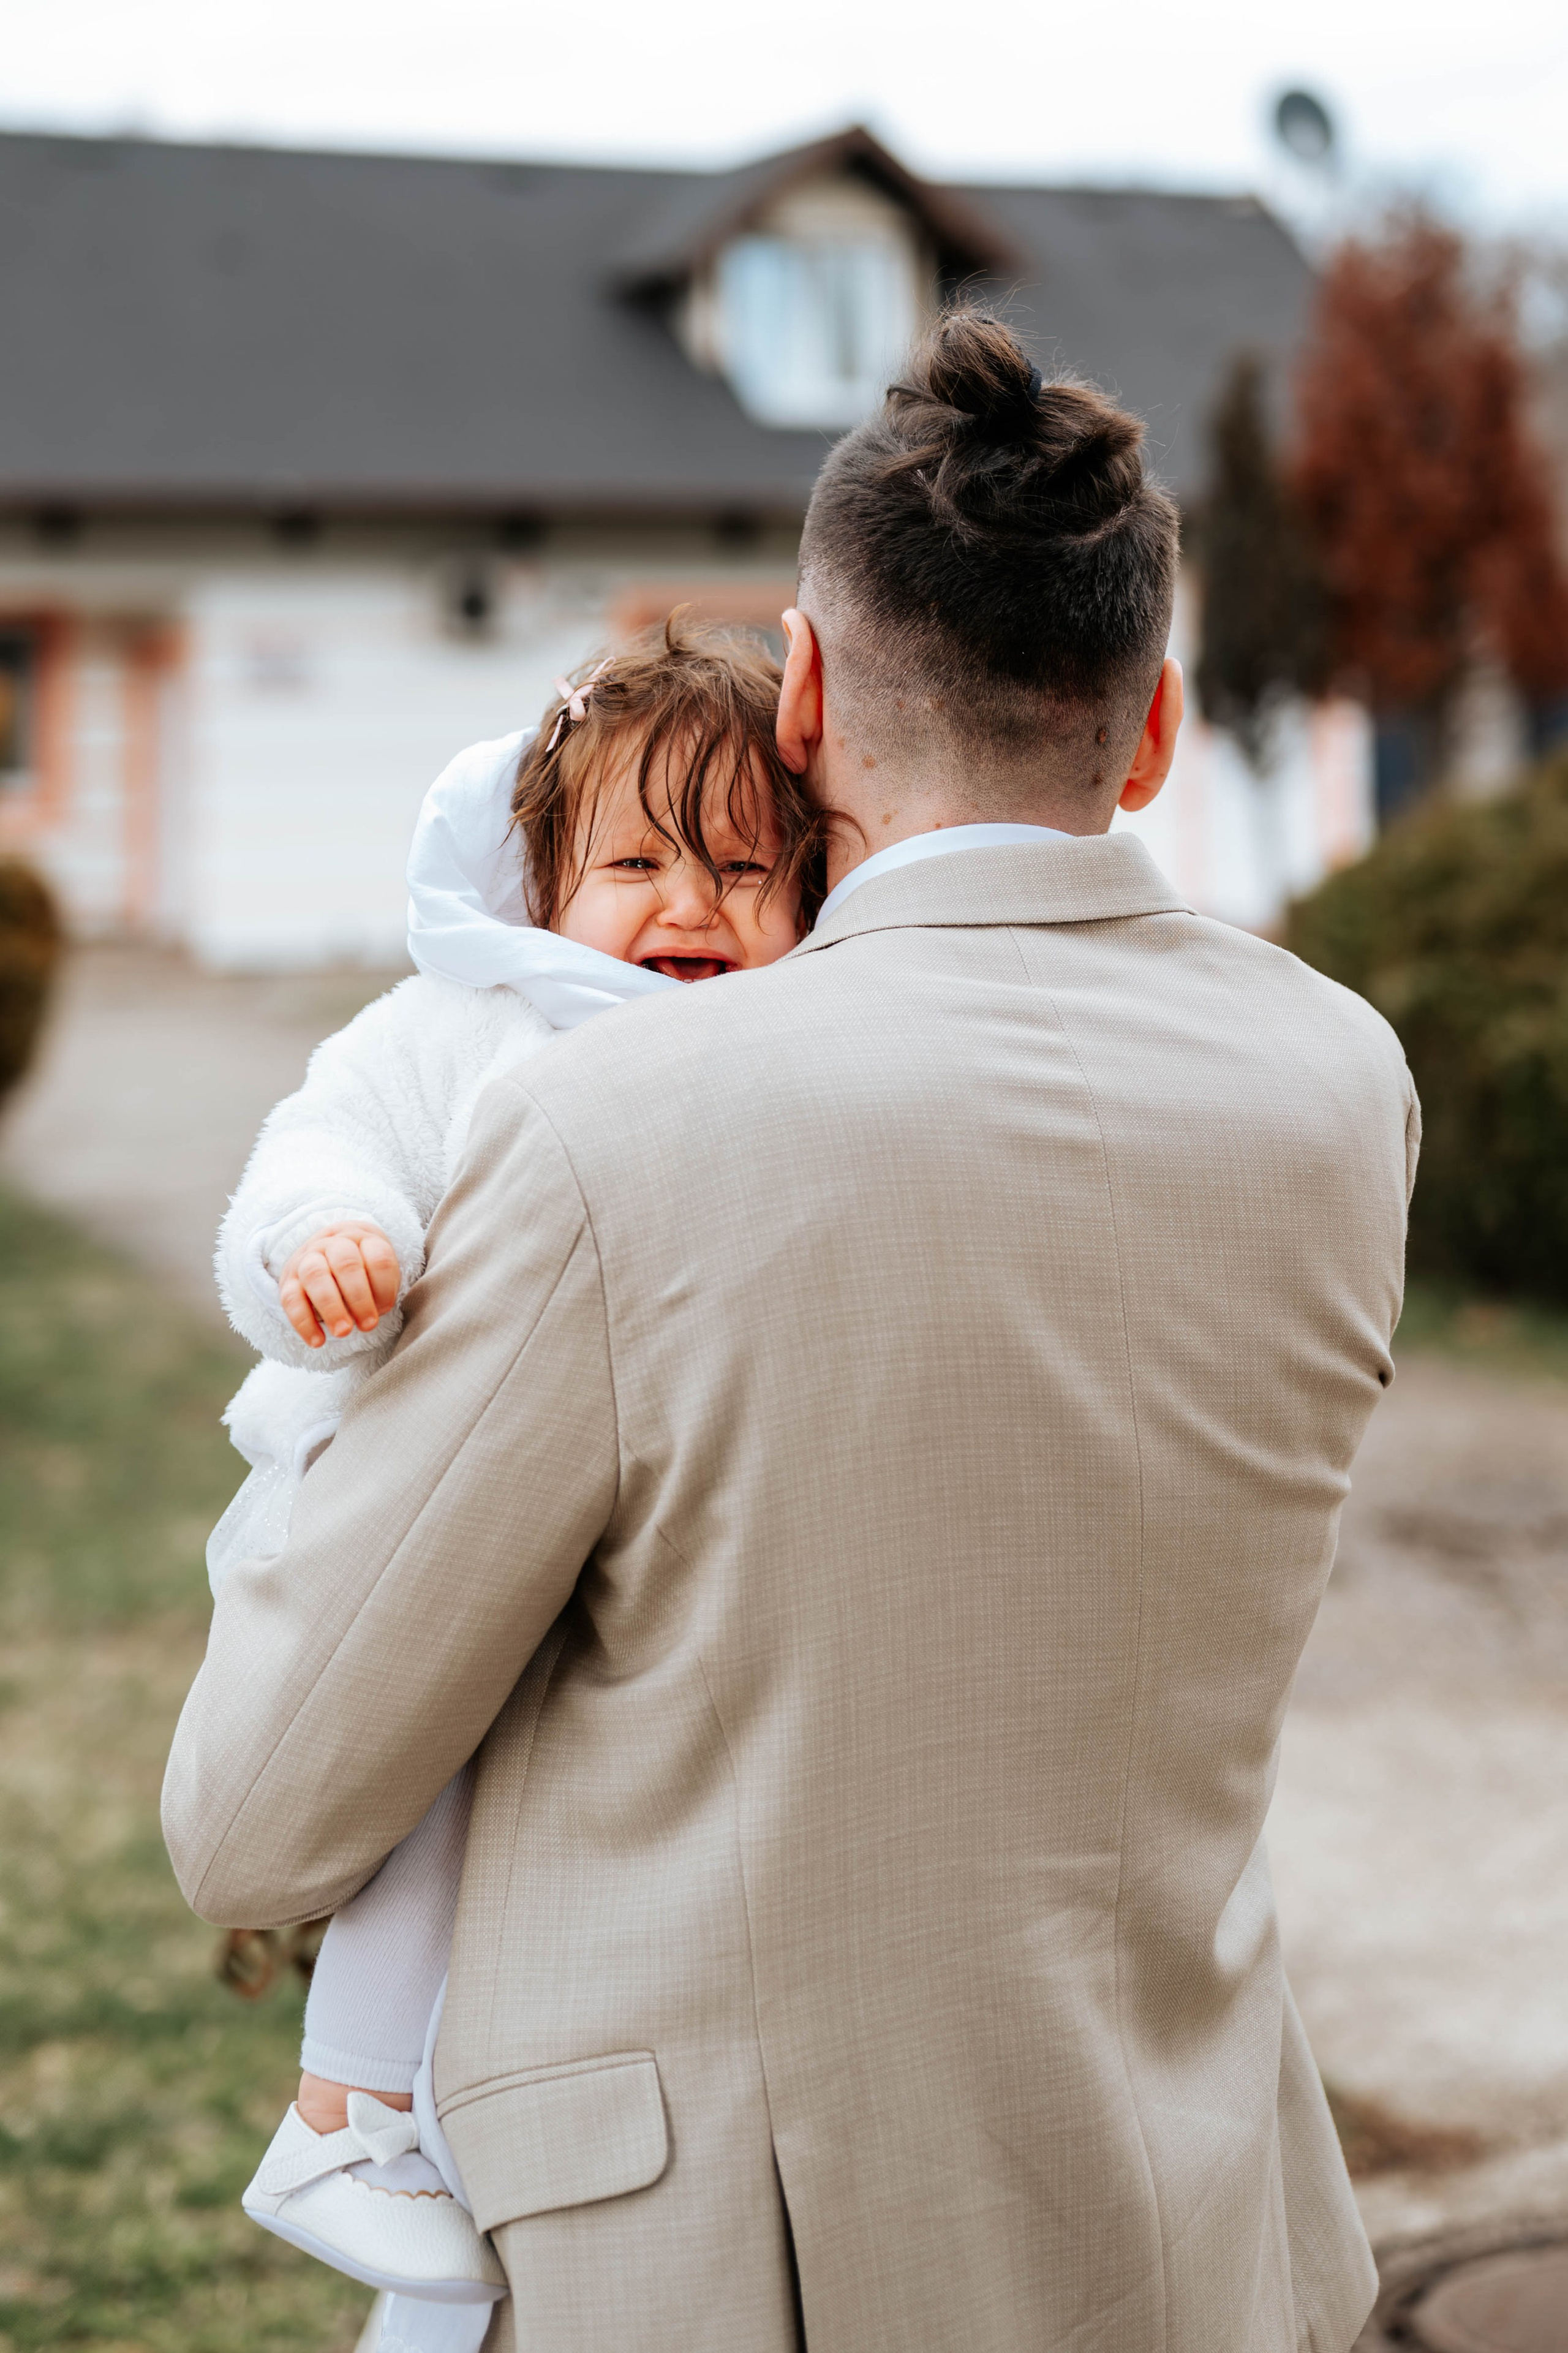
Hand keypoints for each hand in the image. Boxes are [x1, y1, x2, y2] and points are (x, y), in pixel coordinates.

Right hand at [278, 1221, 399, 1348]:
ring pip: (315, 1275)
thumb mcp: (376, 1271)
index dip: (384, 1286)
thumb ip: (380, 1289)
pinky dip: (304, 1323)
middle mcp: (333, 1244)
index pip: (378, 1257)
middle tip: (369, 1325)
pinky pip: (291, 1299)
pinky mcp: (288, 1280)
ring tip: (343, 1332)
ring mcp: (307, 1259)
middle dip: (359, 1297)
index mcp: (362, 1239)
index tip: (385, 1309)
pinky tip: (318, 1341)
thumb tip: (370, 1317)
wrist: (326, 1254)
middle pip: (346, 1263)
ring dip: (331, 1307)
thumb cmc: (361, 1269)